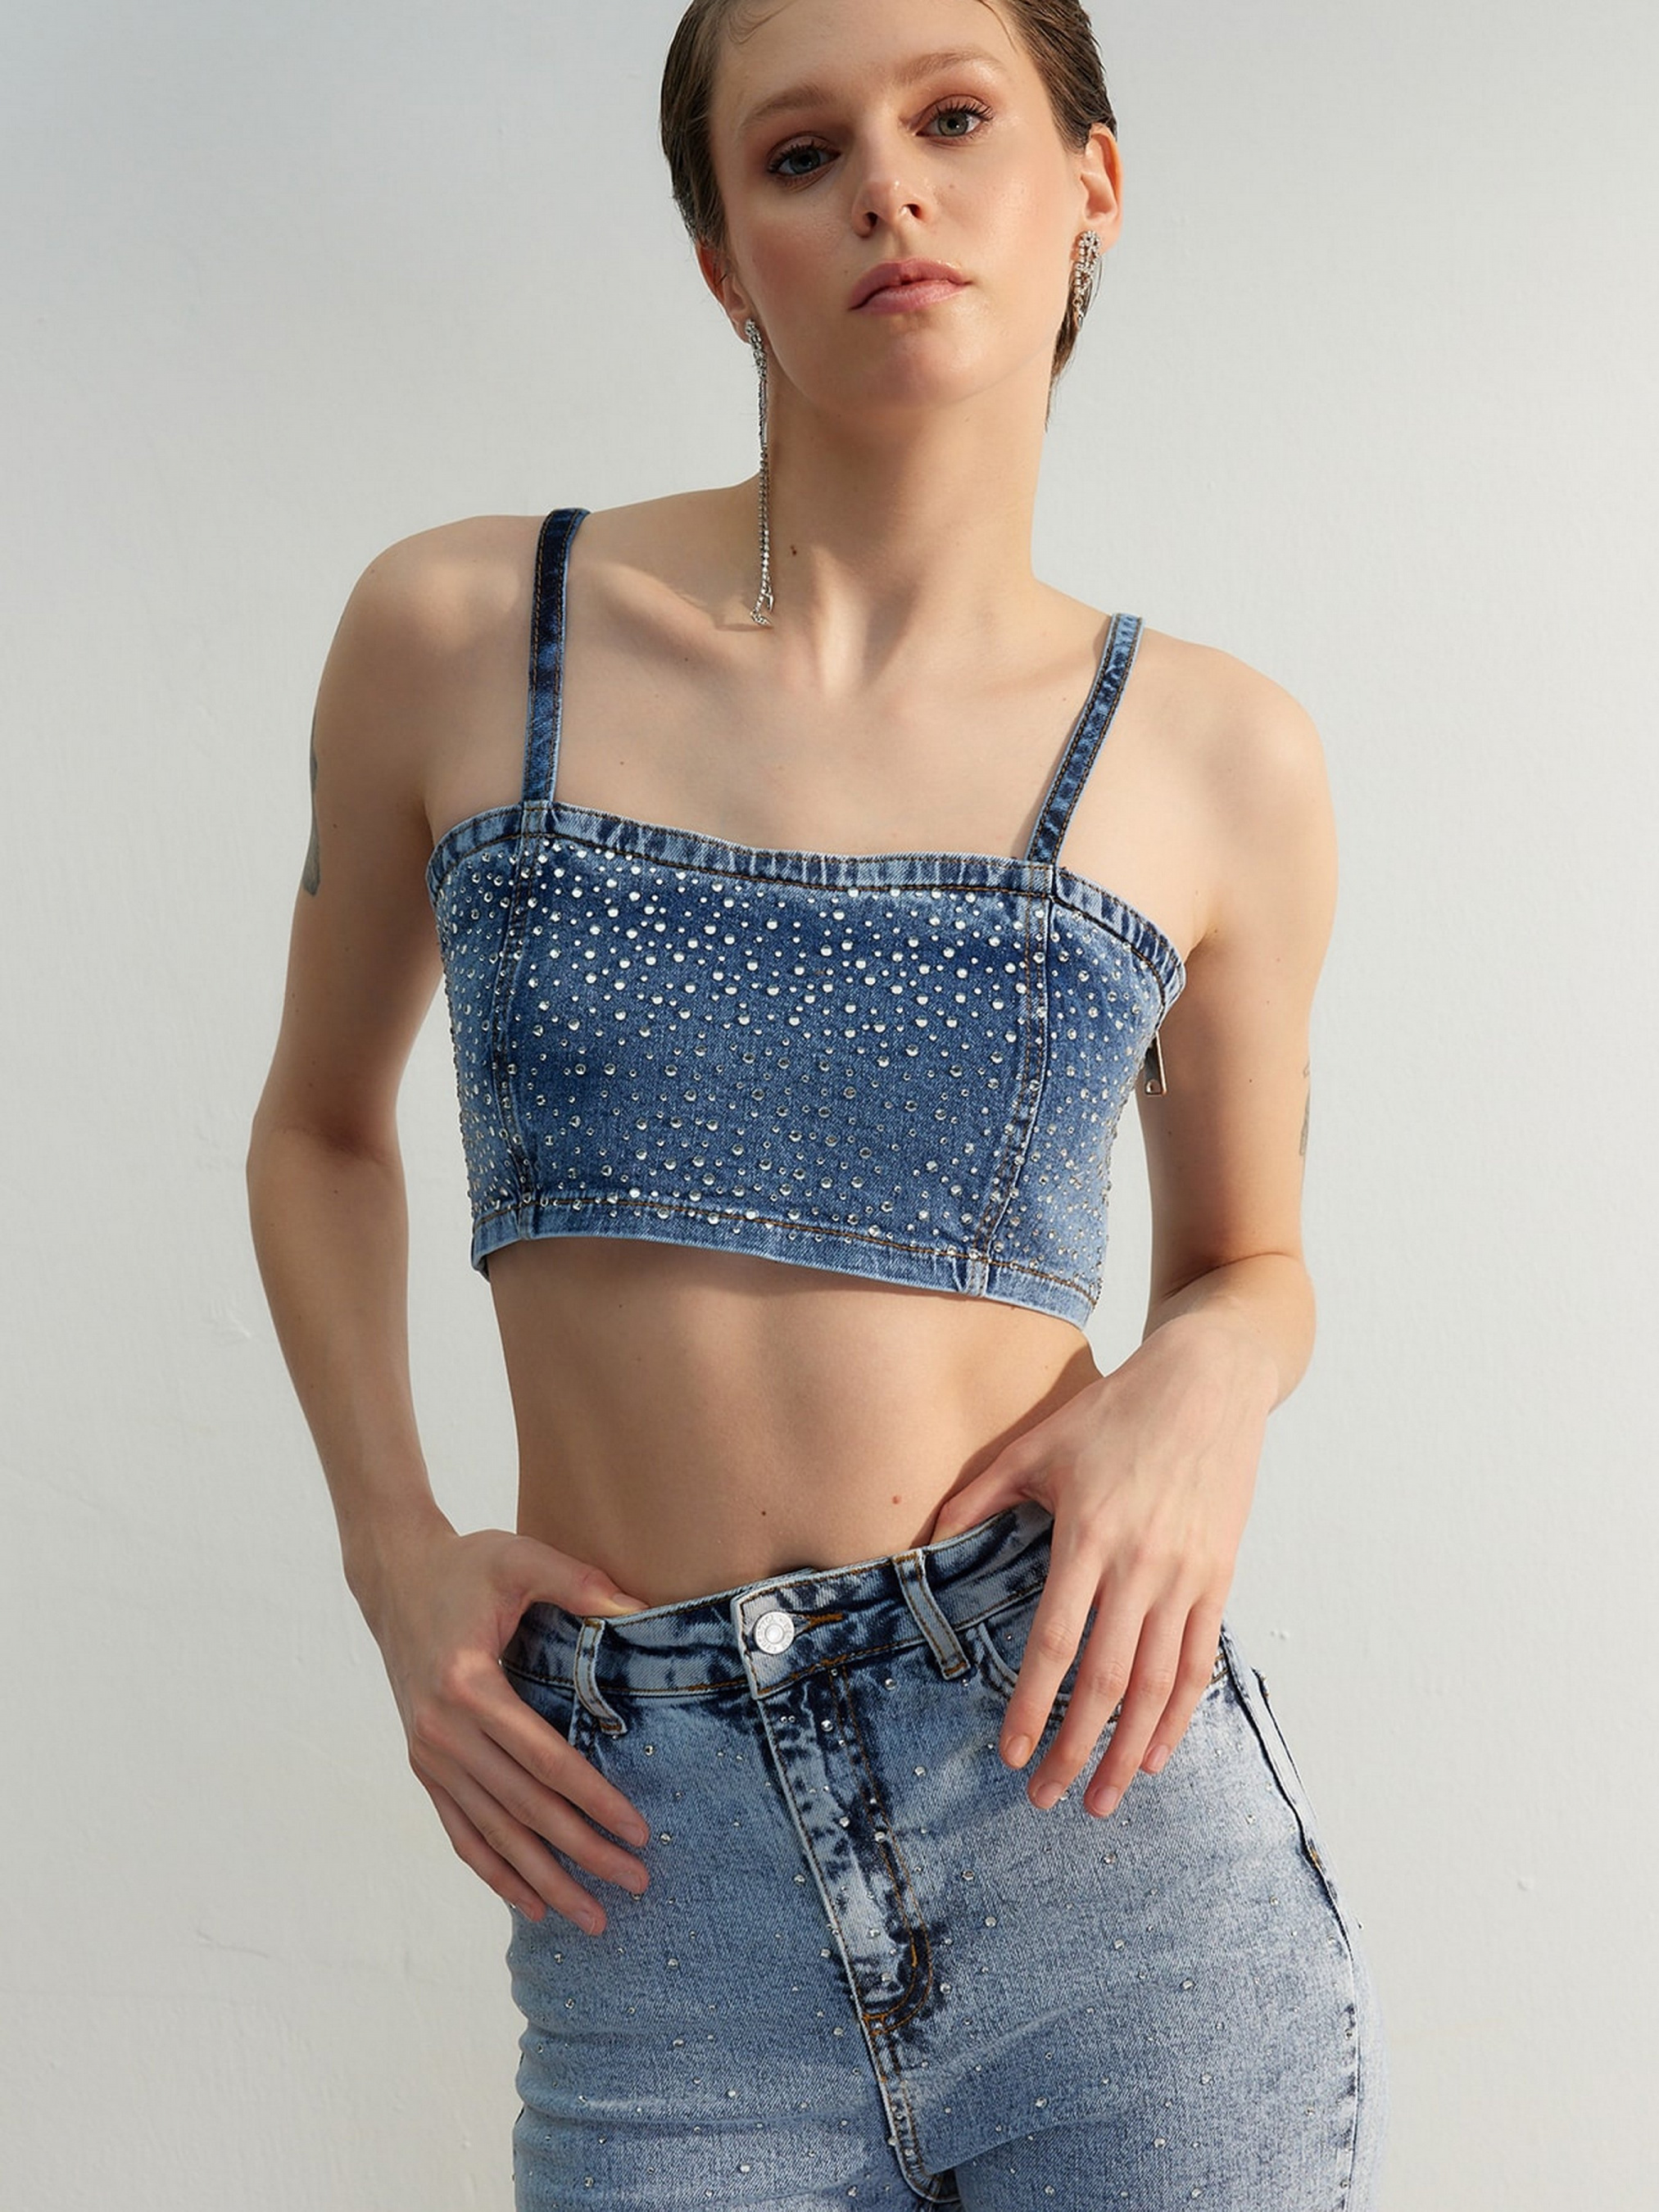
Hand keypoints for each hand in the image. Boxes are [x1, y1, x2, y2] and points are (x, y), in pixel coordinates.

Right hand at [354, 1519, 655, 1935]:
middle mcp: (442, 1731)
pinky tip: (529, 1902)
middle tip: (636, 1883)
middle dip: (582, 1852)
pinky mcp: (424, 1765)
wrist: (395, 1578)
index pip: (544, 1759)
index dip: (593, 1798)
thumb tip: (639, 1609)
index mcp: (469, 1685)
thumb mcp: (520, 1558)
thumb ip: (579, 1581)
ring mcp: (429, 1755)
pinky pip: (461, 1830)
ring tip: (593, 1917)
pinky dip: (495, 1871)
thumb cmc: (465, 1566)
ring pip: (494, 1833)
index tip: (636, 1831)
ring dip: (544, 1879)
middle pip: (524, 1807)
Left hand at [926, 1314, 1275, 1819]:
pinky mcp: (1220, 1577)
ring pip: (1158, 1686)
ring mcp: (1187, 1575)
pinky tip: (1156, 1751)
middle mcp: (1141, 1564)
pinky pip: (1200, 1662)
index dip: (1031, 1706)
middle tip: (1044, 1798)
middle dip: (1075, 1750)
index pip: (1056, 1642)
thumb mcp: (1037, 1442)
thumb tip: (927, 1537)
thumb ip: (980, 1494)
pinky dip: (1181, 1716)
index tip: (1009, 1753)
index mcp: (1088, 1534)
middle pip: (1107, 1681)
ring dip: (1129, 1751)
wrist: (1209, 1381)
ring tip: (1103, 1799)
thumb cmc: (1116, 1410)